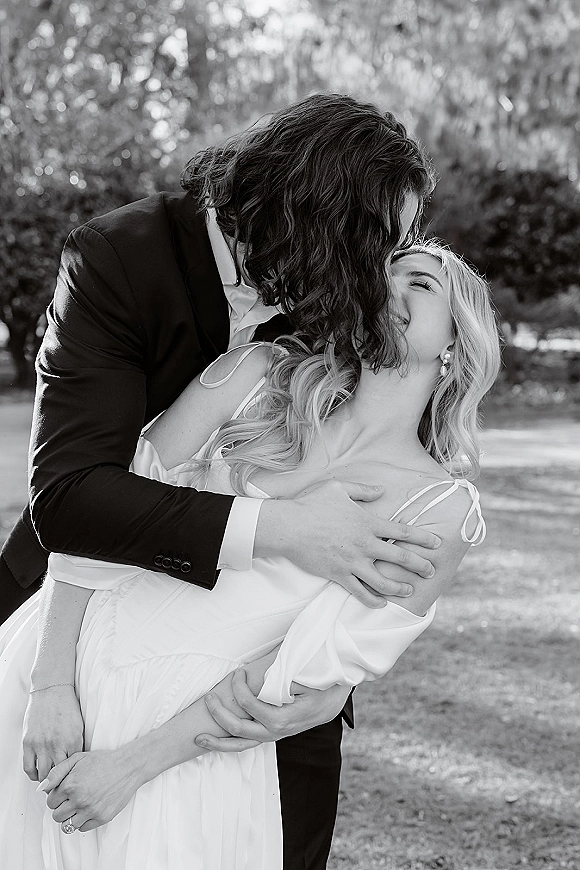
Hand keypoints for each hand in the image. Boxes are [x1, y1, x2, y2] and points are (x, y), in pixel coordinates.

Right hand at [22, 685, 83, 781]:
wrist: (51, 691)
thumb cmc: (67, 708)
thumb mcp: (79, 727)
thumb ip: (77, 746)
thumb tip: (77, 765)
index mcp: (73, 741)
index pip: (74, 769)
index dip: (73, 779)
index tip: (73, 785)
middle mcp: (57, 745)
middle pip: (59, 776)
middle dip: (61, 786)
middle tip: (62, 791)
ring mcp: (41, 745)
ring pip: (43, 776)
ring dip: (46, 783)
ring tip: (50, 786)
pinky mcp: (28, 743)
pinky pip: (28, 768)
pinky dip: (33, 775)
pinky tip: (38, 774)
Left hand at [40, 747, 142, 831]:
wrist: (128, 767)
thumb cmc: (103, 761)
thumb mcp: (77, 759)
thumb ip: (56, 772)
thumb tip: (41, 788)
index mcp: (71, 785)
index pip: (50, 801)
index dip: (56, 796)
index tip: (64, 792)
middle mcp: (79, 799)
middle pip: (56, 816)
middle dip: (61, 808)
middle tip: (71, 799)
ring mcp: (90, 810)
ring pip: (67, 825)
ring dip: (71, 816)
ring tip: (79, 805)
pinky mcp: (101, 817)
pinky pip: (82, 828)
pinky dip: (82, 821)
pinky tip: (88, 809)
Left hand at [195, 668, 350, 752]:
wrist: (330, 702)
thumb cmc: (318, 687)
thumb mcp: (304, 680)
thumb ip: (284, 679)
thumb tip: (265, 674)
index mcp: (281, 719)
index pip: (249, 705)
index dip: (239, 687)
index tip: (239, 671)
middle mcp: (273, 732)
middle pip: (237, 729)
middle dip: (218, 713)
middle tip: (208, 696)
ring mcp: (270, 736)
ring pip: (239, 744)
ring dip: (217, 742)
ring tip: (198, 737)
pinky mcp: (268, 735)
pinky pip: (245, 743)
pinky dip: (228, 743)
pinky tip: (214, 740)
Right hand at [255, 480, 440, 607]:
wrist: (289, 526)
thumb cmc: (312, 504)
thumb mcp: (339, 488)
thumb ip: (363, 489)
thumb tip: (381, 489)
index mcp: (368, 523)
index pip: (403, 531)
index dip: (423, 538)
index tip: (437, 544)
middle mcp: (364, 544)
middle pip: (400, 558)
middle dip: (420, 565)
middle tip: (430, 571)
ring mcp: (352, 562)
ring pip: (383, 581)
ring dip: (400, 587)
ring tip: (409, 590)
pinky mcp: (338, 575)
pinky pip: (360, 592)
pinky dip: (372, 600)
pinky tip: (381, 603)